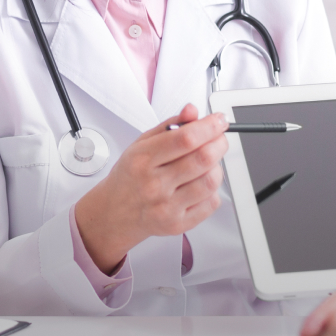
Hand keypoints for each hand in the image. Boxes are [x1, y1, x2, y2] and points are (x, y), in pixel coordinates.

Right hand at [73, 103, 228, 271]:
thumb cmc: (131, 177)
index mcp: (143, 159)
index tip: (219, 120)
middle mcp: (154, 184)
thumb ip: (170, 126)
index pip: (185, 139)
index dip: (209, 126)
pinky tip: (200, 183)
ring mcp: (166, 207)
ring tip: (208, 163)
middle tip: (218, 138)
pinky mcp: (177, 224)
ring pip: (211, 181)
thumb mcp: (142, 144)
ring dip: (217, 166)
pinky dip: (213, 189)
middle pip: (203, 158)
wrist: (115, 213)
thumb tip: (192, 111)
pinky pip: (211, 203)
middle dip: (219, 143)